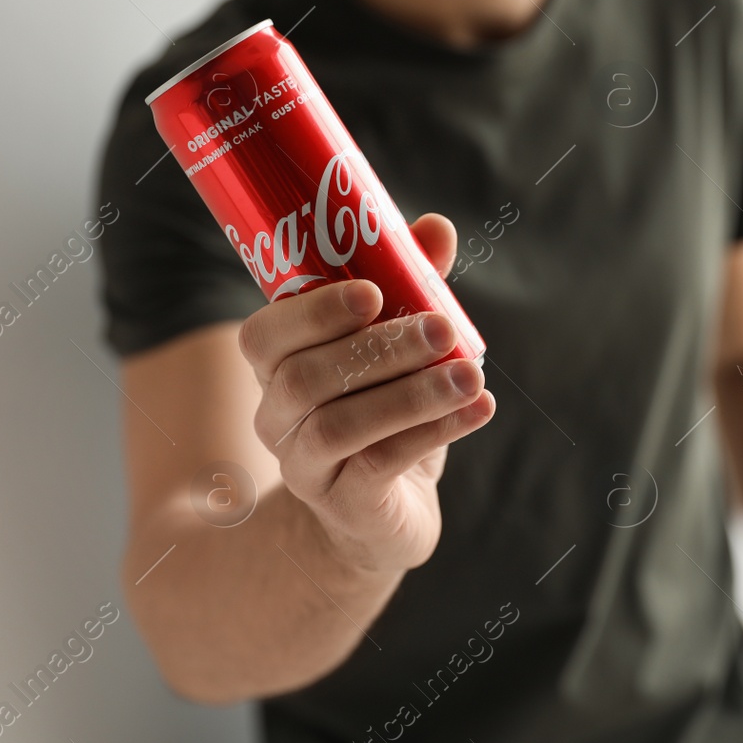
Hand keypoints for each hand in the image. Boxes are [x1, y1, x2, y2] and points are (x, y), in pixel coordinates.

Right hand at [236, 213, 495, 574]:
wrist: (380, 515)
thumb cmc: (385, 417)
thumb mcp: (396, 351)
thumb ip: (409, 286)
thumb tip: (435, 227)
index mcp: (278, 368)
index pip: (264, 335)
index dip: (313, 312)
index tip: (374, 292)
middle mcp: (276, 417)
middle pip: (306, 378)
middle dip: (379, 348)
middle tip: (443, 328)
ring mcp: (305, 465)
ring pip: (340, 425)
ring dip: (412, 395)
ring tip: (471, 375)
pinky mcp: (344, 505)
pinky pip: (380, 465)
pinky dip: (434, 431)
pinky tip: (477, 409)